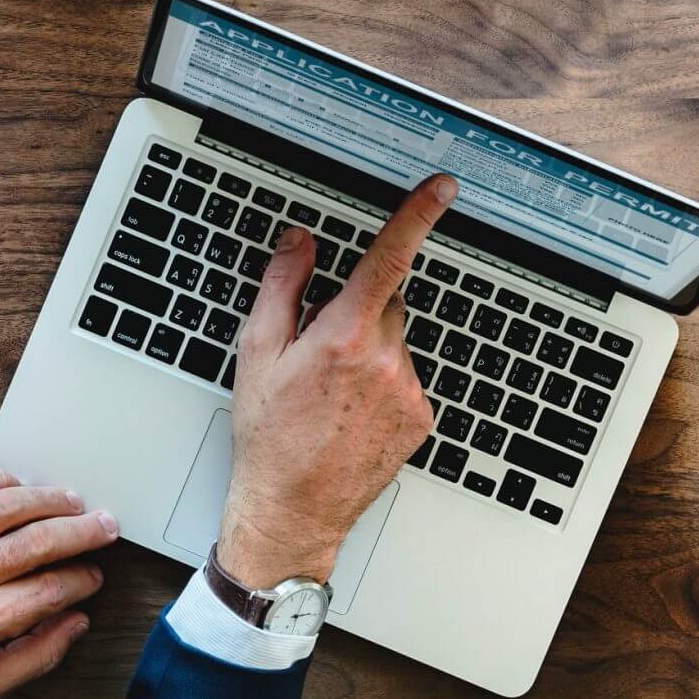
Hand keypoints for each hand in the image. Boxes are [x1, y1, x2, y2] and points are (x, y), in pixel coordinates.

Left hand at [0, 467, 118, 698]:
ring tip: (72, 500)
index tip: (94, 577)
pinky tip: (17, 485)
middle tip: (105, 526)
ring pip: (7, 506)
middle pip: (39, 540)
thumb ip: (34, 659)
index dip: (83, 580)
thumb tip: (75, 624)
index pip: (51, 589)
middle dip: (82, 531)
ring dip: (48, 498)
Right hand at [218, 173, 457, 587]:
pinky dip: (384, 385)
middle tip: (319, 353)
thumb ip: (282, 286)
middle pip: (386, 302)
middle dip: (358, 312)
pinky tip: (351, 414)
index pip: (387, 259)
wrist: (292, 510)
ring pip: (397, 342)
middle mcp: (384, 360)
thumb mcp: (257, 354)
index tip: (441, 188)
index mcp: (342, 337)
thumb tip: (300, 242)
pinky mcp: (420, 417)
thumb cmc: (268, 437)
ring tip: (332, 395)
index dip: (417, 216)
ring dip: (371, 352)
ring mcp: (408, 391)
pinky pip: (407, 378)